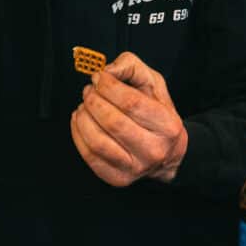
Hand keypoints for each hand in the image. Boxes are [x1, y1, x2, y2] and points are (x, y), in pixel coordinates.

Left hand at [71, 51, 187, 186]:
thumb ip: (131, 67)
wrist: (168, 154)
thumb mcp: (154, 83)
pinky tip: (80, 121)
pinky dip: (77, 134)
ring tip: (84, 105)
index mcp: (167, 125)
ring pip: (97, 142)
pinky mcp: (117, 178)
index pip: (131, 103)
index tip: (99, 78)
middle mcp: (153, 150)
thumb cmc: (158, 114)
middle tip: (89, 91)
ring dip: (83, 118)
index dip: (108, 86)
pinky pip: (89, 156)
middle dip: (93, 100)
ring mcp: (135, 168)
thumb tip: (107, 71)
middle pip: (112, 122)